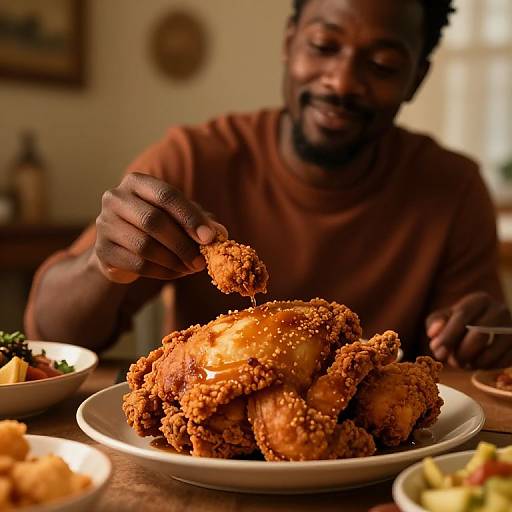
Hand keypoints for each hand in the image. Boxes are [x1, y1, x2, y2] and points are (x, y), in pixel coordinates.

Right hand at [91, 172, 226, 282]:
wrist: (123, 248)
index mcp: (137, 182)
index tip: (209, 238)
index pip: (166, 195)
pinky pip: (137, 264)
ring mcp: (104, 224)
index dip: (190, 217)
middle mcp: (115, 198)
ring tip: (191, 268)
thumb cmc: (158, 226)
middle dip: (182, 244)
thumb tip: (220, 234)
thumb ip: (201, 222)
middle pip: (153, 221)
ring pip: (144, 246)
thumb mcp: (180, 218)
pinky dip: (162, 272)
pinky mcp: (102, 251)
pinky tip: (175, 273)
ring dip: (174, 261)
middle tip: (202, 261)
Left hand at [426, 292, 511, 368]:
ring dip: (473, 362)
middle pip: (480, 334)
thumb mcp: (444, 318)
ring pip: (492, 351)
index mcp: (478, 300)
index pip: (463, 315)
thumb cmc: (460, 323)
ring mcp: (511, 328)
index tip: (437, 350)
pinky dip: (486, 367)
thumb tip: (434, 334)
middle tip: (451, 361)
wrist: (486, 327)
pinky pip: (503, 362)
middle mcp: (499, 311)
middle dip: (461, 352)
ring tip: (462, 363)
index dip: (448, 334)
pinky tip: (476, 363)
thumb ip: (435, 323)